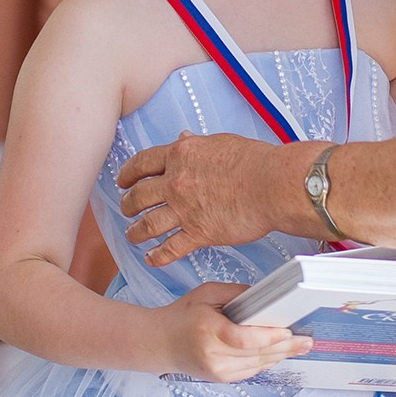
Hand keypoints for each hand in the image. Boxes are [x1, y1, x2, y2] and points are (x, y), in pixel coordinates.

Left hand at [118, 132, 296, 267]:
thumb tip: (184, 138)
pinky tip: (151, 259)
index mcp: (181, 155)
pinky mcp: (199, 233)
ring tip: (132, 235)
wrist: (272, 184)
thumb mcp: (220, 142)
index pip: (143, 163)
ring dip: (136, 231)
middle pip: (139, 195)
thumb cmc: (255, 160)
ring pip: (148, 224)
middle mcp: (176, 182)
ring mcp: (185, 209)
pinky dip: (157, 256)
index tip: (123, 179)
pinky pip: (170, 248)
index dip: (128, 173)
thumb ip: (197, 143)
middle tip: (125, 208)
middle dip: (128, 204)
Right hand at [157, 281, 311, 382]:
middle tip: (306, 341)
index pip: (245, 339)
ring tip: (300, 347)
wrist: (159, 343)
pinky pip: (251, 370)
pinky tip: (280, 353)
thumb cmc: (183, 315)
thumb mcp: (206, 293)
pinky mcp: (221, 379)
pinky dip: (267, 361)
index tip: (288, 331)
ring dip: (281, 356)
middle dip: (286, 348)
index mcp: (208, 331)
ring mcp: (217, 371)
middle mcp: (213, 356)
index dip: (269, 337)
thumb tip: (265, 296)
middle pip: (257, 355)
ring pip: (258, 365)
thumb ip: (236, 293)